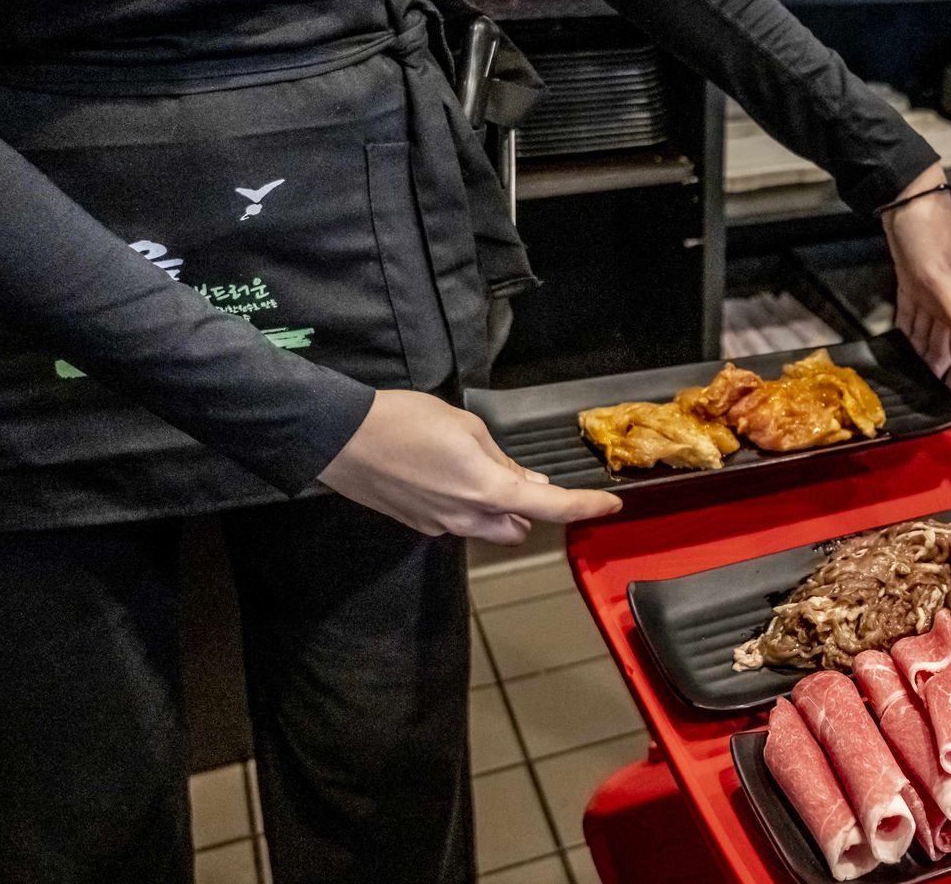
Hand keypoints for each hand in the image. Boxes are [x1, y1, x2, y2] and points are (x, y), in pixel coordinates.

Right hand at [319, 389, 622, 544]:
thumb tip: (530, 483)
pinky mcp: (417, 525)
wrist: (340, 438)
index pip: (551, 508)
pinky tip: (447, 476)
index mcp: (487, 489)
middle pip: (518, 528)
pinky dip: (467, 507)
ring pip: (487, 529)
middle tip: (524, 478)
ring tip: (481, 471)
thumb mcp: (466, 427)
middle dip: (530, 511)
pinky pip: (457, 522)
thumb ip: (503, 460)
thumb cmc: (405, 421)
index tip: (610, 505)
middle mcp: (467, 518)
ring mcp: (439, 526)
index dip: (585, 507)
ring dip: (498, 510)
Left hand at [883, 165, 950, 397]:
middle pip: (945, 348)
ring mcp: (929, 292)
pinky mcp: (911, 282)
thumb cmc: (926, 231)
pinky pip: (911, 317)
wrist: (907, 198)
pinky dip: (907, 333)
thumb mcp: (939, 274)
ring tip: (911, 379)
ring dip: (921, 357)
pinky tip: (900, 344)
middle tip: (925, 398)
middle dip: (938, 374)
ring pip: (927, 335)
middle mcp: (947, 302)